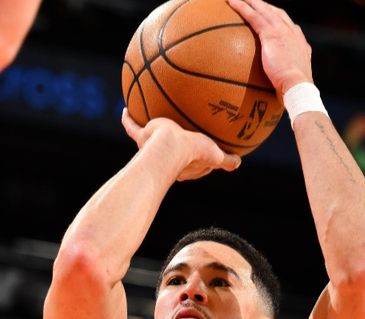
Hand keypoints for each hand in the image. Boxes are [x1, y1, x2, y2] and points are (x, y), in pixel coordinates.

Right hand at [121, 109, 240, 180]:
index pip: (192, 162)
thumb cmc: (192, 154)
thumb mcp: (214, 156)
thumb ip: (226, 160)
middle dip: (172, 144)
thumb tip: (238, 163)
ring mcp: (152, 147)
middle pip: (169, 149)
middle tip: (176, 134)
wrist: (169, 149)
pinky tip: (126, 109)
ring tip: (149, 121)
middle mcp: (166, 157)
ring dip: (148, 131)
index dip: (197, 157)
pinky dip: (128, 119)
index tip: (201, 149)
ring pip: (148, 139)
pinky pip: (132, 127)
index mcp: (184, 164)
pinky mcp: (142, 136)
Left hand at [229, 0, 312, 96]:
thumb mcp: (293, 80)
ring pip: (264, 10)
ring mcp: (282, 31)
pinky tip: (231, 2)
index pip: (287, 25)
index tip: (270, 17)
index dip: (278, 19)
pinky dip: (242, 7)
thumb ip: (285, 77)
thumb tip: (276, 87)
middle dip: (264, 6)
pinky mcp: (271, 34)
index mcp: (299, 42)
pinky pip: (253, 17)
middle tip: (253, 2)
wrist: (297, 85)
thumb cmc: (294, 90)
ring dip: (251, 2)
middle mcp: (292, 32)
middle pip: (276, 13)